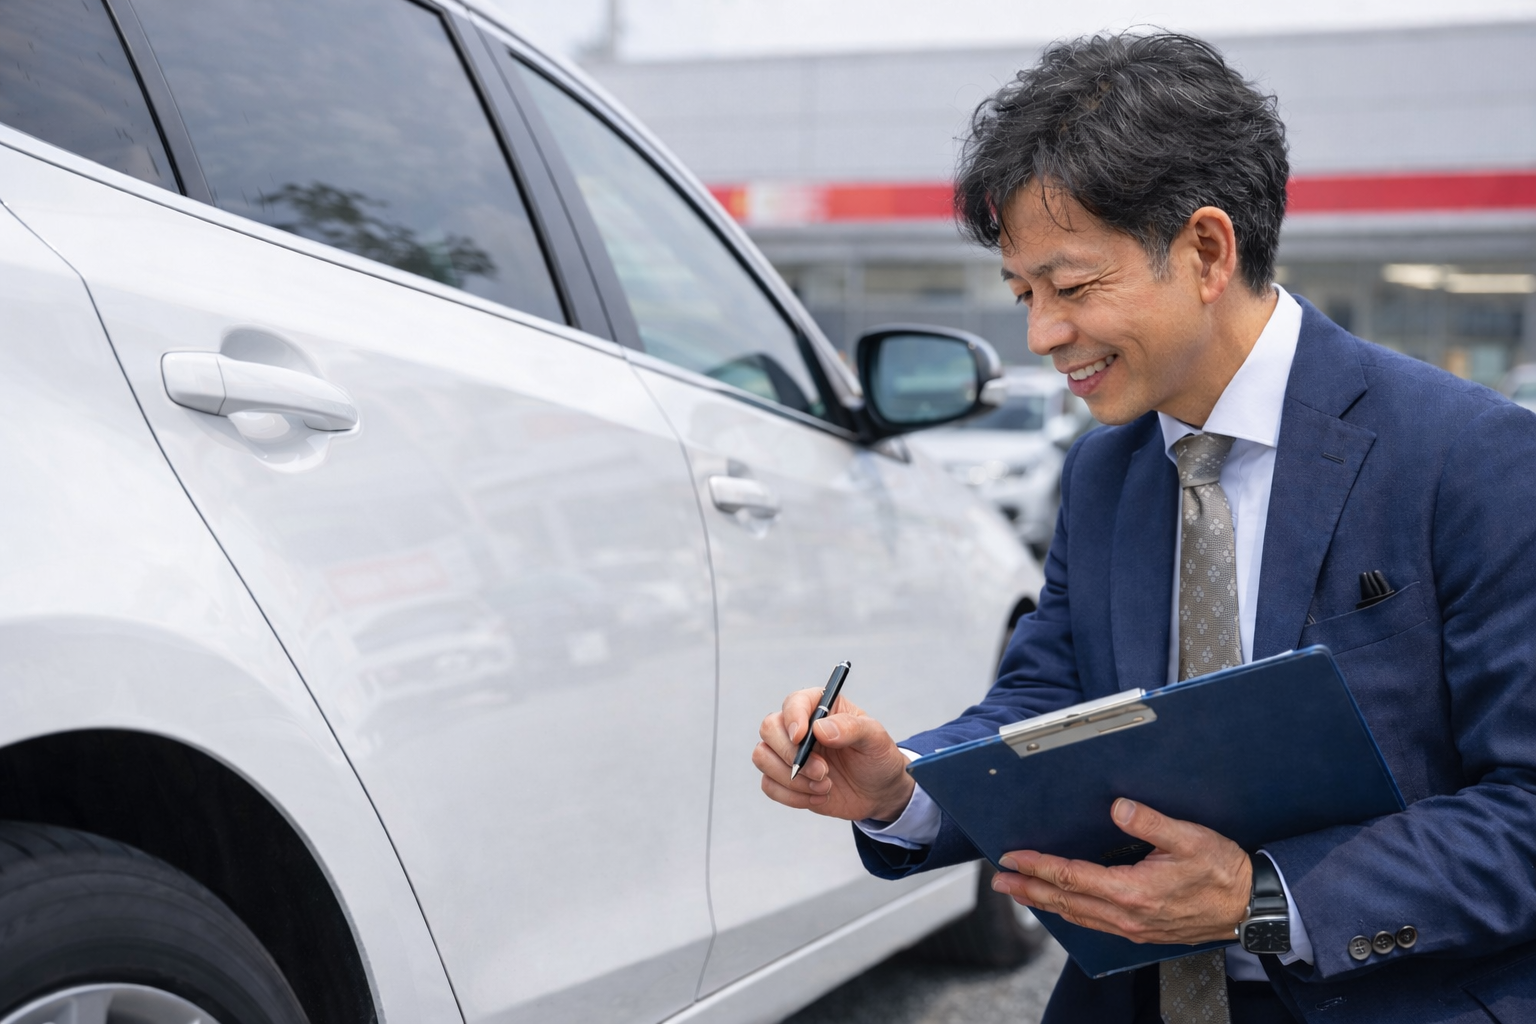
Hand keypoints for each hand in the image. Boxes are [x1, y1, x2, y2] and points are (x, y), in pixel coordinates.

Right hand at [753, 688, 914, 821]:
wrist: (879, 793)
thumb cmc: (878, 758)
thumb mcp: (876, 739)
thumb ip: (851, 728)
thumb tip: (819, 729)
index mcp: (820, 707)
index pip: (793, 702)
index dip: (792, 718)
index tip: (801, 738)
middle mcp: (799, 727)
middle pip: (769, 728)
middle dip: (791, 754)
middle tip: (823, 771)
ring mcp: (788, 753)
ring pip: (763, 757)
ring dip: (792, 779)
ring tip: (825, 786)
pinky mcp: (785, 779)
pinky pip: (769, 785)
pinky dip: (792, 796)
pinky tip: (819, 797)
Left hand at [991, 798, 1251, 944]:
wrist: (1250, 907)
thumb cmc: (1222, 870)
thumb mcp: (1189, 838)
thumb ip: (1151, 822)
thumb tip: (1118, 808)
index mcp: (1133, 892)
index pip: (1072, 877)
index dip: (1038, 867)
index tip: (1013, 858)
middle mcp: (1128, 915)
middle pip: (1066, 901)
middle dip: (1029, 890)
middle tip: (1000, 882)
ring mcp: (1134, 927)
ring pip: (1078, 915)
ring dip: (1046, 903)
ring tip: (1022, 893)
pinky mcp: (1143, 931)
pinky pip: (1096, 923)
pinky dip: (1072, 912)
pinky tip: (1064, 905)